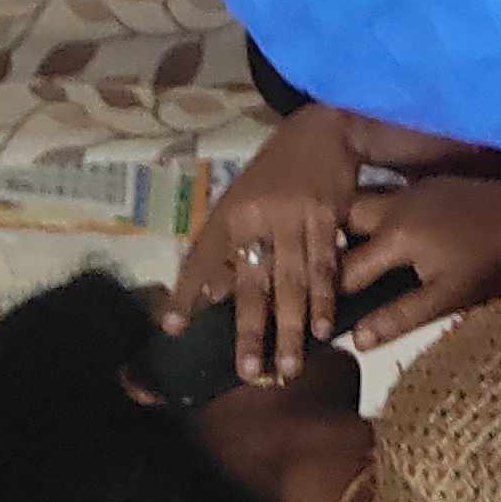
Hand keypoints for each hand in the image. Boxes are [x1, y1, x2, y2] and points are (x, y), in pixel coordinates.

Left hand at [175, 106, 360, 382]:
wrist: (322, 130)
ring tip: (288, 366)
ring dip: (290, 327)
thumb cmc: (274, 175)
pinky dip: (325, 300)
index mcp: (229, 213)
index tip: (173, 328)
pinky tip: (324, 328)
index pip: (202, 257)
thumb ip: (222, 248)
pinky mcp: (327, 217)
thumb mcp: (239, 201)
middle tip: (248, 371)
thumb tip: (205, 298)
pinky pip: (325, 265)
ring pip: (292, 281)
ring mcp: (294, 217)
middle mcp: (257, 216)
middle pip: (252, 281)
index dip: (186, 292)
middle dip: (249, 329)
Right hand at [337, 170, 500, 348]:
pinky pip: (386, 199)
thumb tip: (355, 339)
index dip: (328, 296)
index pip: (344, 270)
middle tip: (328, 282)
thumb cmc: (494, 263)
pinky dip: (375, 219)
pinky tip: (383, 242)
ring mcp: (410, 191)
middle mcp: (393, 206)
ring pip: (363, 205)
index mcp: (394, 236)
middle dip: (330, 249)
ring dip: (351, 230)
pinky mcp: (427, 185)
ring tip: (349, 262)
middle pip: (342, 223)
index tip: (314, 315)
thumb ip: (400, 316)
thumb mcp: (448, 297)